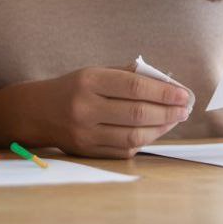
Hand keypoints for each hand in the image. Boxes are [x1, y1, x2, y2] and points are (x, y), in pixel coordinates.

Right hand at [34, 67, 190, 158]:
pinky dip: (144, 141)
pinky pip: (124, 149)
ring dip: (160, 129)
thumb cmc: (73, 88)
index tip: (184, 94)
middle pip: (137, 113)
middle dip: (167, 111)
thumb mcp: (95, 72)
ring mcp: (85, 133)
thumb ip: (128, 75)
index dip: (163, 92)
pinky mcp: (87, 151)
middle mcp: (85, 108)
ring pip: (133, 136)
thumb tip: (166, 84)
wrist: (37, 111)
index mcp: (88, 81)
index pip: (134, 87)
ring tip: (174, 120)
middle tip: (185, 108)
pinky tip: (154, 131)